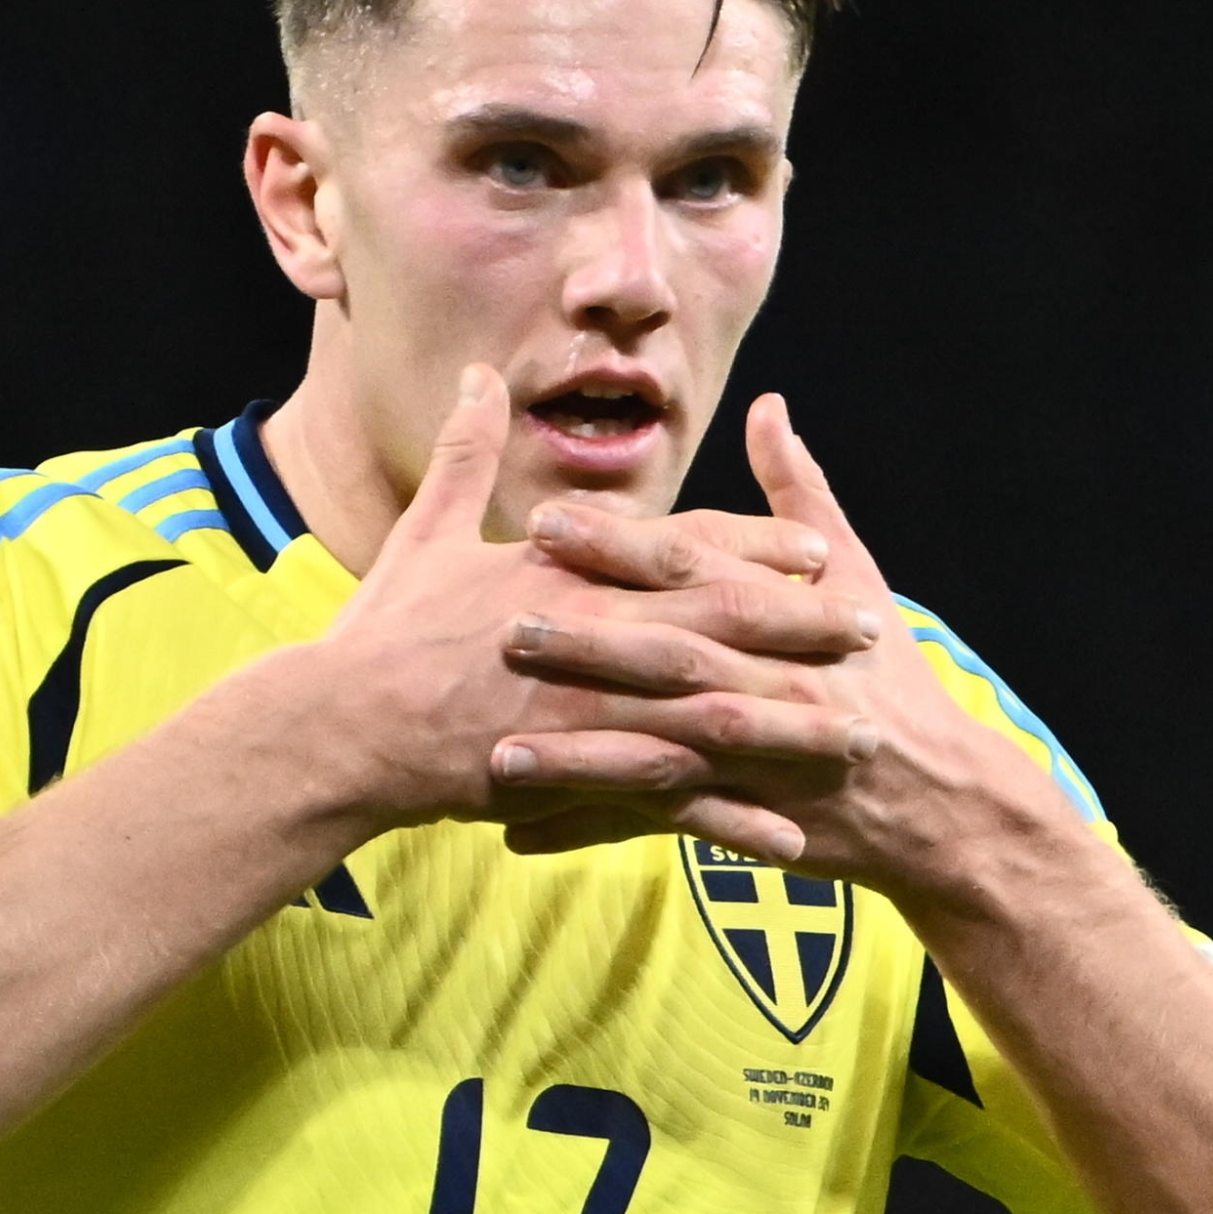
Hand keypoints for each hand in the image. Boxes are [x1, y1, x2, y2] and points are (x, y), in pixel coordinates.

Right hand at [322, 368, 882, 859]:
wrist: (341, 727)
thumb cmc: (383, 631)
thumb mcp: (427, 531)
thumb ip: (467, 454)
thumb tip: (480, 376)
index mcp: (568, 572)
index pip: (680, 549)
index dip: (754, 546)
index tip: (815, 547)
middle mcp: (592, 632)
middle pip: (718, 623)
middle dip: (800, 627)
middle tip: (872, 629)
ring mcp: (590, 706)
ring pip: (713, 711)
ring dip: (789, 724)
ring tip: (857, 733)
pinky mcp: (576, 773)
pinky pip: (671, 800)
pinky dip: (731, 820)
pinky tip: (788, 837)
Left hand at [495, 393, 1065, 893]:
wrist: (935, 796)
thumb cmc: (885, 674)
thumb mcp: (858, 574)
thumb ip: (799, 492)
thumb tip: (768, 407)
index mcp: (784, 613)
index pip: (693, 567)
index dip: (620, 546)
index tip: (546, 522)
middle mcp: (768, 680)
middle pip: (670, 654)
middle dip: (588, 640)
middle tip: (505, 622)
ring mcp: (754, 756)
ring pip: (657, 747)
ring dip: (579, 750)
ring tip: (500, 746)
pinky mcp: (742, 815)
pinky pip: (655, 823)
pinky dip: (589, 828)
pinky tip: (516, 832)